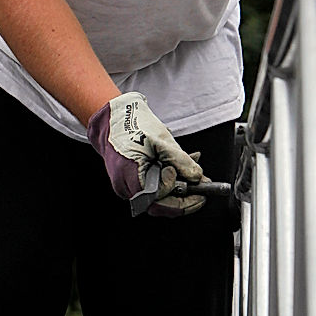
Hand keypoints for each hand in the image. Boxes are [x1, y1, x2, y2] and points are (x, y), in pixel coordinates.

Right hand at [87, 92, 204, 215]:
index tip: (200, 189)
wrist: (113, 113)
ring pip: (158, 192)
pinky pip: (152, 183)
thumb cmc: (132, 123)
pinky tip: (180, 163)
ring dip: (178, 183)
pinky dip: (168, 175)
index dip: (183, 199)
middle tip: (202, 184)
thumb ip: (180, 160)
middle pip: (160, 202)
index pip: (161, 202)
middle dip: (183, 193)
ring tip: (193, 170)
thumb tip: (196, 177)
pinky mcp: (131, 176)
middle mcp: (126, 186)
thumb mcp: (161, 140)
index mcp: (130, 179)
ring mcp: (127, 183)